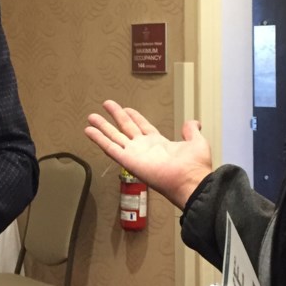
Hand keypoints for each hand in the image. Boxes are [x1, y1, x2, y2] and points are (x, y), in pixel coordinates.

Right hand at [85, 99, 213, 208]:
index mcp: (159, 144)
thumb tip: (194, 122)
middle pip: (126, 128)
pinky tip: (88, 131)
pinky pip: (110, 148)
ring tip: (91, 116)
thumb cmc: (195, 166)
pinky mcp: (127, 161)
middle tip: (106, 104)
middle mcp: (144, 148)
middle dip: (116, 116)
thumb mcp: (197, 142)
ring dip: (102, 127)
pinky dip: (98, 139)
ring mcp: (134, 154)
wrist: (190, 181)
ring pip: (114, 137)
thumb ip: (191, 131)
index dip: (135, 117)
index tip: (126, 108)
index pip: (143, 127)